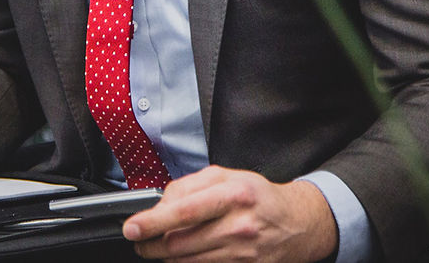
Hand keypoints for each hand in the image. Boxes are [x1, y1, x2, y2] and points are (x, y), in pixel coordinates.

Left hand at [122, 166, 337, 261]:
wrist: (296, 224)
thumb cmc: (257, 196)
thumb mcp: (225, 176)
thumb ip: (190, 185)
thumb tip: (161, 202)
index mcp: (232, 195)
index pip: (184, 211)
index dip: (153, 221)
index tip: (132, 226)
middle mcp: (238, 226)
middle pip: (181, 242)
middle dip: (152, 244)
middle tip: (139, 240)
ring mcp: (242, 254)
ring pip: (189, 261)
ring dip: (166, 257)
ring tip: (156, 247)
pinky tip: (181, 256)